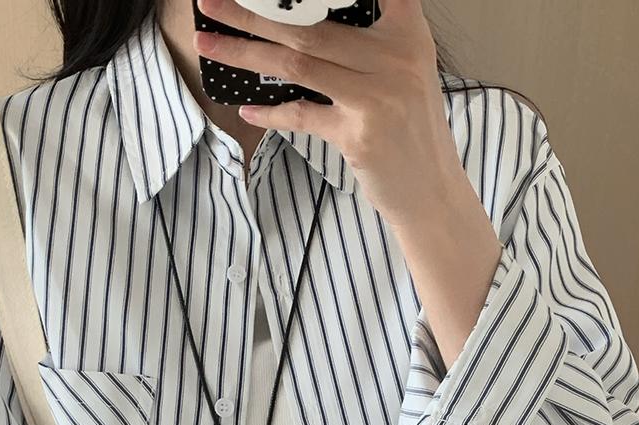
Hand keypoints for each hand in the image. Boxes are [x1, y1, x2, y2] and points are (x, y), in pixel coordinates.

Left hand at [192, 0, 467, 228]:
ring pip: (296, 62)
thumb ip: (368, 43)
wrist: (431, 191)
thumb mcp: (404, 72)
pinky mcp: (358, 134)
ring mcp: (376, 96)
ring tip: (207, 42)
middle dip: (251, 11)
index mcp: (406, 32)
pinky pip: (302, 115)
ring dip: (244, 52)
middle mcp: (393, 57)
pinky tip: (245, 109)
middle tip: (211, 2)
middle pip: (308, 23)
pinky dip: (270, 113)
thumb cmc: (409, 130)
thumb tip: (303, 25)